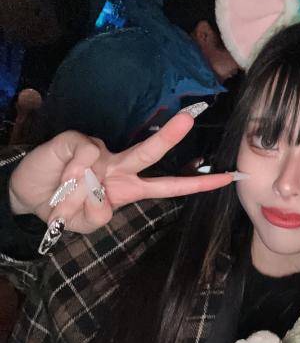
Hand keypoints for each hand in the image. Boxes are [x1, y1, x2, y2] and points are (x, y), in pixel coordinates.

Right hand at [8, 112, 233, 233]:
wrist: (30, 197)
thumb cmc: (66, 209)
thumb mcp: (86, 223)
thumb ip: (97, 214)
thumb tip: (97, 187)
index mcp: (131, 189)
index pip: (171, 186)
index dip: (198, 183)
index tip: (227, 178)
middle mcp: (121, 167)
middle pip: (150, 152)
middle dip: (170, 136)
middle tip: (188, 118)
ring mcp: (100, 152)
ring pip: (102, 159)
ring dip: (79, 189)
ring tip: (64, 196)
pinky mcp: (77, 141)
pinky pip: (80, 156)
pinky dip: (69, 174)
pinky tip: (60, 176)